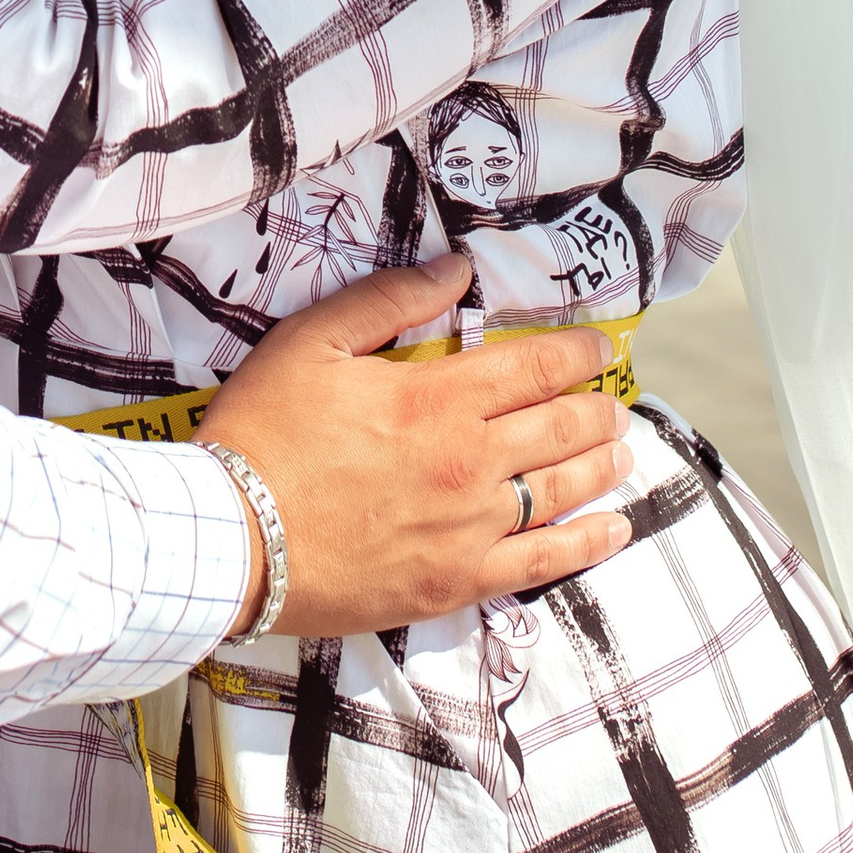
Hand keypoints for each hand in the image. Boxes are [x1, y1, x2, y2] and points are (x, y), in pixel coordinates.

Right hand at [196, 262, 633, 635]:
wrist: (231, 539)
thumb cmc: (262, 435)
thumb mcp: (310, 343)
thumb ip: (388, 301)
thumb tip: (455, 269)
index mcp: (436, 399)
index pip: (532, 369)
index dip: (576, 355)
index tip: (599, 349)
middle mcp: (468, 463)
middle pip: (558, 429)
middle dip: (595, 411)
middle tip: (613, 405)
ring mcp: (468, 529)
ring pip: (560, 492)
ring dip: (599, 467)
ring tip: (620, 453)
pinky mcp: (456, 583)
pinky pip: (541, 563)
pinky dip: (587, 544)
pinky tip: (613, 530)